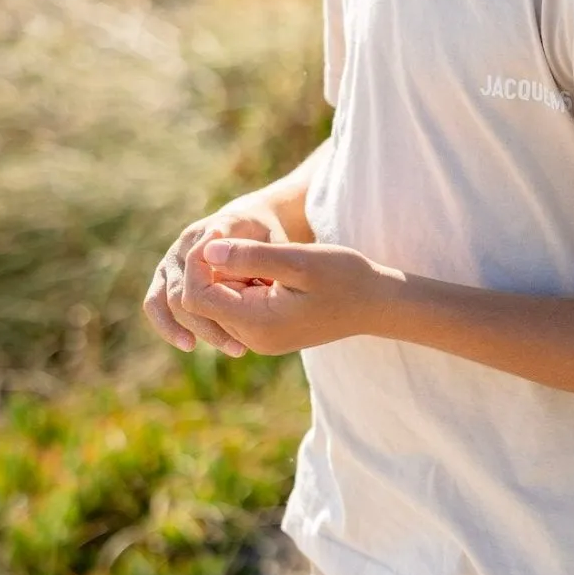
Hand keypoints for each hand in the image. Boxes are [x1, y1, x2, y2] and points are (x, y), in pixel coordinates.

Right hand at [142, 200, 286, 355]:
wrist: (245, 222)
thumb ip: (262, 258)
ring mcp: (171, 259)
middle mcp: (185, 243)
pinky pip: (154, 302)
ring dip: (193, 327)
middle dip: (210, 321)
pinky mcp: (165, 275)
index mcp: (213, 230)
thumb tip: (258, 282)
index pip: (206, 259)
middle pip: (186, 288)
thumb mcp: (273, 240)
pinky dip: (168, 326)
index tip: (238, 315)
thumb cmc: (264, 235)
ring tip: (223, 348)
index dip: (218, 289)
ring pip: (167, 299)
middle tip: (241, 347)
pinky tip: (189, 344)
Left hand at [186, 236, 393, 355]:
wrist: (375, 303)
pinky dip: (248, 283)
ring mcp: (260, 338)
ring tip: (271, 260)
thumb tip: (207, 251)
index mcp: (256, 324)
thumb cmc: (343, 276)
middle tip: (254, 246)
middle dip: (218, 268)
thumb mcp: (298, 260)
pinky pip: (240, 305)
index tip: (223, 235)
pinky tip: (276, 272)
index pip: (198, 298)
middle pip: (206, 301)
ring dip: (235, 274)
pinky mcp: (268, 331)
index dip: (201, 263)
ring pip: (221, 301)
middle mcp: (252, 339)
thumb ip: (251, 256)